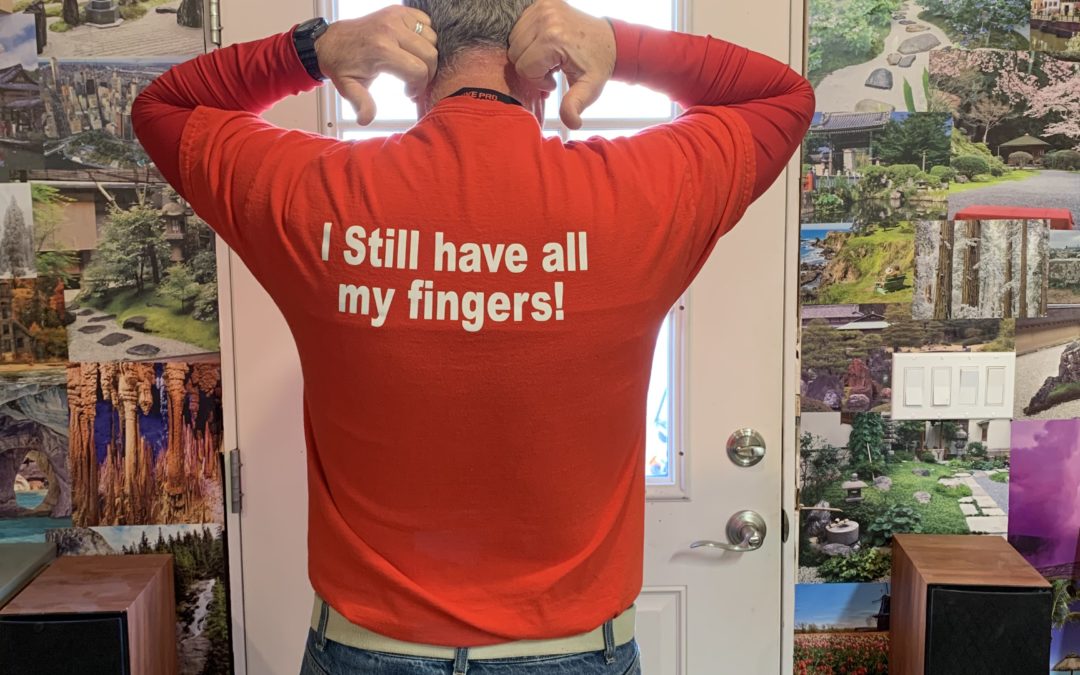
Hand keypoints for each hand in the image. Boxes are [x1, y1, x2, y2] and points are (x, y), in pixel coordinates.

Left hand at [315, 7, 437, 124]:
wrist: (331, 41)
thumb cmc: (342, 65)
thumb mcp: (349, 88)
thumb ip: (361, 104)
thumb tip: (365, 119)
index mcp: (381, 49)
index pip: (419, 71)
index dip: (419, 86)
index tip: (408, 92)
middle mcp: (391, 29)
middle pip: (430, 55)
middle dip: (427, 73)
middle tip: (414, 81)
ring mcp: (396, 16)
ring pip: (432, 39)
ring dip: (427, 55)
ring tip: (412, 65)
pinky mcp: (399, 10)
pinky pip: (426, 24)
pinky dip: (425, 37)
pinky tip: (412, 49)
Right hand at [508, 0, 615, 129]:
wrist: (609, 40)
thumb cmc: (597, 64)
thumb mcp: (589, 88)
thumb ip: (575, 104)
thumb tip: (572, 123)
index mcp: (554, 39)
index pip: (524, 67)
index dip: (537, 80)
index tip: (554, 80)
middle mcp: (546, 18)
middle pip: (515, 53)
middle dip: (531, 67)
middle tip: (551, 69)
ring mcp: (542, 7)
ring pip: (514, 40)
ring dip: (529, 53)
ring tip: (550, 57)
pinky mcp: (541, 2)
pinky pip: (519, 27)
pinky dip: (528, 39)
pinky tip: (546, 45)